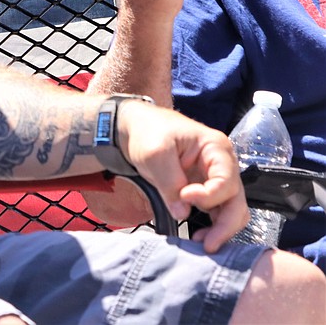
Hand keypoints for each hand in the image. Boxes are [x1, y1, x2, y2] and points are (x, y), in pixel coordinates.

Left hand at [117, 100, 247, 251]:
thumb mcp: (155, 153)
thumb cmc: (148, 132)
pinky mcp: (205, 190)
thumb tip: (182, 213)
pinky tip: (198, 237)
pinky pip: (216, 212)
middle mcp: (223, 164)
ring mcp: (215, 178)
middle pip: (236, 200)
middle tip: (208, 244)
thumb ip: (169, 182)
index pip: (226, 180)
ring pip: (231, 210)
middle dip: (225, 224)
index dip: (208, 195)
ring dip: (221, 229)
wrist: (136, 128)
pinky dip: (212, 226)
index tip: (184, 197)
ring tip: (203, 243)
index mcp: (216, 148)